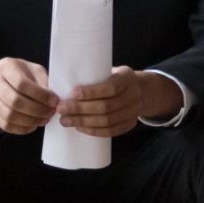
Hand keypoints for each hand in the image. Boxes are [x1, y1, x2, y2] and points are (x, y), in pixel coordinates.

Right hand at [0, 57, 57, 134]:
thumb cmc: (18, 72)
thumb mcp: (33, 69)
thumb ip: (43, 81)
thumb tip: (53, 98)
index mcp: (6, 68)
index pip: (22, 84)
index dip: (40, 95)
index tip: (54, 101)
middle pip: (15, 101)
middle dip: (37, 110)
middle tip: (51, 112)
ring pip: (10, 115)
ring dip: (31, 121)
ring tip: (44, 119)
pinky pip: (5, 125)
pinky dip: (21, 128)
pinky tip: (33, 125)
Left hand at [55, 66, 181, 137]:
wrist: (141, 90)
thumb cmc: (116, 79)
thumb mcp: (110, 71)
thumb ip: (93, 77)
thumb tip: (64, 85)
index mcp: (127, 78)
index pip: (110, 87)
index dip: (91, 92)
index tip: (72, 94)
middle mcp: (133, 95)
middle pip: (106, 106)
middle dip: (80, 109)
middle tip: (62, 109)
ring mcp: (134, 111)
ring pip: (107, 121)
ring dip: (83, 122)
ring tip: (65, 120)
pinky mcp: (130, 123)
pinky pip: (111, 131)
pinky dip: (94, 131)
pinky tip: (79, 128)